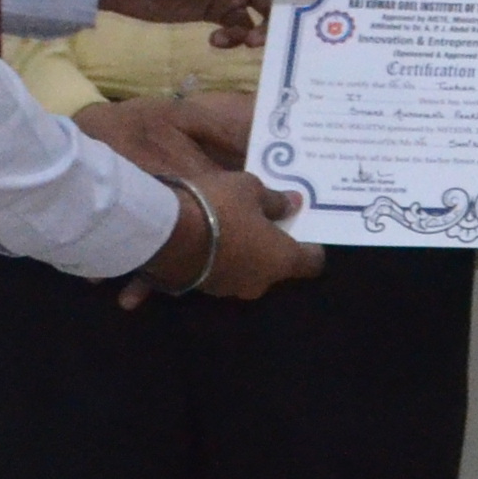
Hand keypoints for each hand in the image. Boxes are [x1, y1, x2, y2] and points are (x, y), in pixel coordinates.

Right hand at [80, 96, 324, 308]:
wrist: (166, 232)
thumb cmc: (220, 205)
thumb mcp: (250, 189)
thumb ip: (275, 200)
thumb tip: (295, 203)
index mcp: (281, 260)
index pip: (311, 262)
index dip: (312, 247)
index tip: (306, 231)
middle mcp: (258, 283)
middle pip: (274, 267)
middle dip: (271, 247)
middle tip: (264, 222)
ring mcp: (227, 289)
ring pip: (243, 271)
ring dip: (241, 254)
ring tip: (230, 226)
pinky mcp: (198, 289)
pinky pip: (213, 273)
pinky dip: (213, 260)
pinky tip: (203, 241)